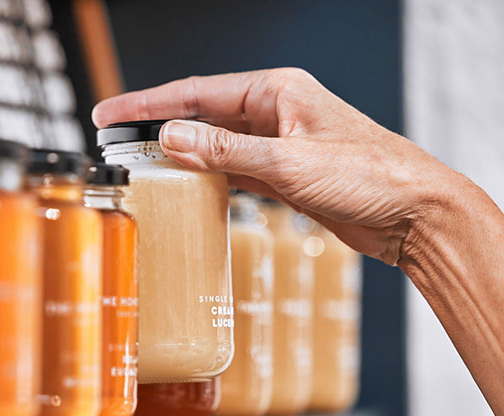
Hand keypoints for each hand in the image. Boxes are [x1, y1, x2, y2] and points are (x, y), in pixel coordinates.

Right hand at [92, 68, 468, 265]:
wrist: (413, 214)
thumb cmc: (369, 176)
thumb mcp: (289, 161)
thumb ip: (226, 151)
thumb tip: (172, 138)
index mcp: (276, 92)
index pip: (197, 93)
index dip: (148, 104)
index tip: (112, 114)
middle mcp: (275, 113)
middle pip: (203, 116)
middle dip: (159, 128)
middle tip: (118, 141)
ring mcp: (279, 145)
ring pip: (217, 146)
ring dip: (184, 157)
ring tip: (146, 168)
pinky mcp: (284, 175)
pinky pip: (235, 172)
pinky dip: (210, 179)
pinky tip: (189, 187)